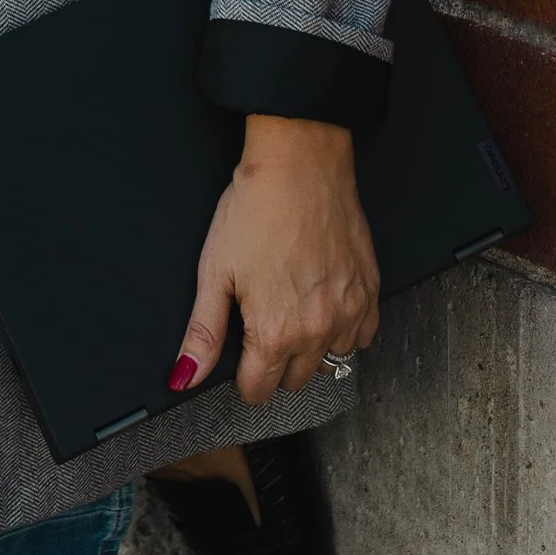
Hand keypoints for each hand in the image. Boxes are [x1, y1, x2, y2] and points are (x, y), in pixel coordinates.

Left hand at [168, 117, 380, 405]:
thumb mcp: (214, 271)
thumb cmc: (255, 209)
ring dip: (311, 348)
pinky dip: (344, 330)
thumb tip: (186, 377)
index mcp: (274, 332)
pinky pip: (361, 336)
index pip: (258, 390)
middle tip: (263, 323)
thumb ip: (204, 333)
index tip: (240, 358)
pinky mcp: (370, 291)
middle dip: (275, 363)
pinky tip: (325, 306)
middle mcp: (317, 331)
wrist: (300, 164)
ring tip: (293, 312)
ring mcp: (349, 312)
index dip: (243, 377)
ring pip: (330, 361)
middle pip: (294, 380)